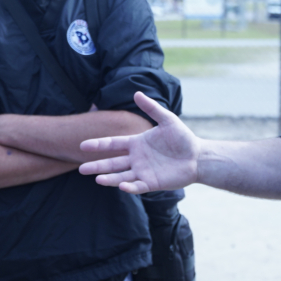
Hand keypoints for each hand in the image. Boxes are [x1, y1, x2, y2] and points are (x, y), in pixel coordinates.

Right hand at [79, 92, 199, 193]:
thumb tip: (136, 92)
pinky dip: (130, 187)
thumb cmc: (182, 138)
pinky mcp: (152, 183)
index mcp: (136, 143)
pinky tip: (121, 186)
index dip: (98, 145)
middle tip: (82, 170)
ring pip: (121, 176)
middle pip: (112, 163)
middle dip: (97, 166)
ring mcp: (143, 172)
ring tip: (97, 179)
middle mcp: (136, 159)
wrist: (198, 156)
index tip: (83, 145)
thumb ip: (152, 108)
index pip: (113, 144)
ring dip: (109, 178)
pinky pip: (138, 186)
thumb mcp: (167, 120)